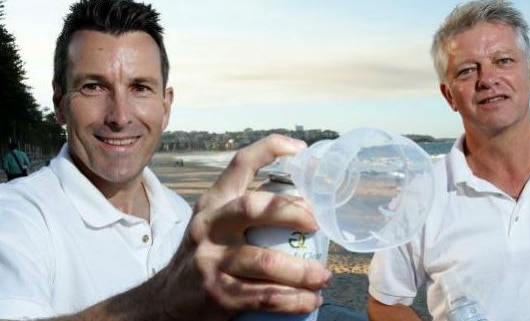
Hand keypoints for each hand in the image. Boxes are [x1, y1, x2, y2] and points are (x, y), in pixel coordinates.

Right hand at [159, 134, 331, 319]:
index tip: (301, 149)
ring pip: (265, 262)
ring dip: (303, 271)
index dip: (270, 149)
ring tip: (324, 276)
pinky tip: (310, 300)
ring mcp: (211, 260)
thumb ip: (243, 213)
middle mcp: (209, 226)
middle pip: (253, 208)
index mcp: (213, 203)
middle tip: (318, 224)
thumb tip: (304, 207)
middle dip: (292, 212)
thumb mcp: (213, 225)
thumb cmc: (204, 256)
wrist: (165, 301)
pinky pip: (265, 296)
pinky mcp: (218, 294)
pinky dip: (294, 300)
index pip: (240, 164)